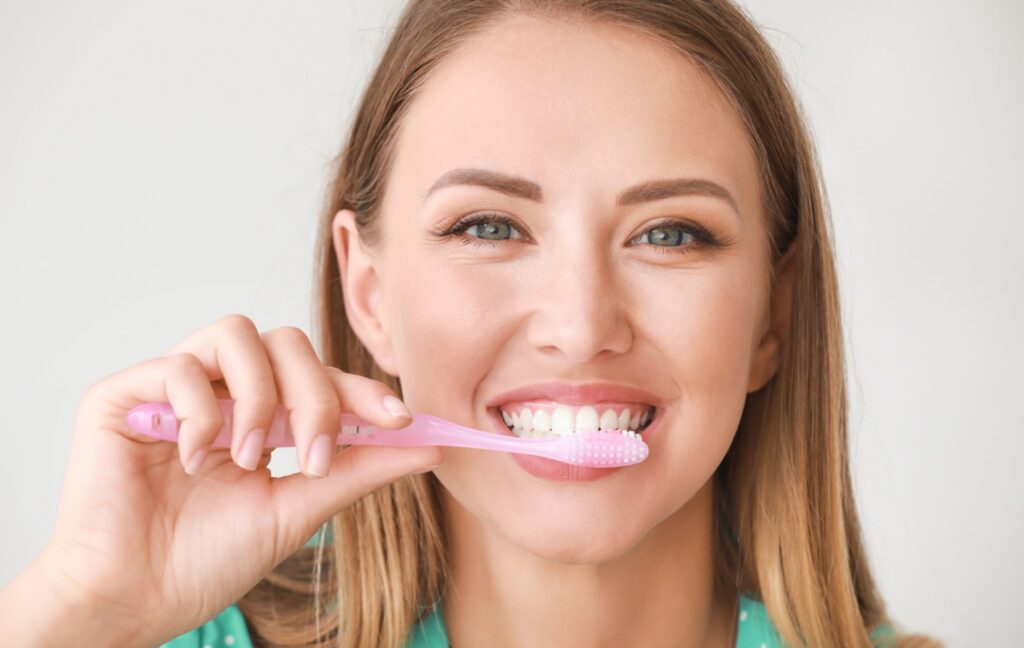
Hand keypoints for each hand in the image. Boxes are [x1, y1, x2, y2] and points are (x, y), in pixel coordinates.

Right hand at [36, 314, 442, 644]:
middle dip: (315, 394)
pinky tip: (196, 461)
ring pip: (237, 333)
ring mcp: (173, 387)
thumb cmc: (207, 560)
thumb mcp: (297, 510)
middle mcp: (221, 391)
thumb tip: (428, 446)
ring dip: (259, 397)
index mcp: (262, 415)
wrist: (134, 600)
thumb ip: (356, 470)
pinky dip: (201, 412)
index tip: (400, 419)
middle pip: (287, 342)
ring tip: (249, 459)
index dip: (361, 389)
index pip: (320, 375)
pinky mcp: (124, 393)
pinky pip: (179, 365)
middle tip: (313, 455)